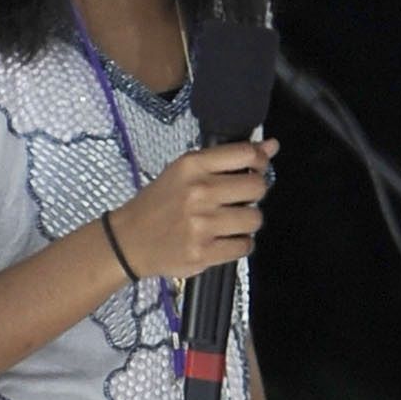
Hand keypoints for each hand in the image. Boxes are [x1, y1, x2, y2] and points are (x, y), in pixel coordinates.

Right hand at [113, 137, 278, 287]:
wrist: (129, 240)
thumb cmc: (159, 203)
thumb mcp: (185, 171)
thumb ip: (228, 159)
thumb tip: (271, 146)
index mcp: (192, 165)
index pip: (246, 154)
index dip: (260, 161)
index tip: (256, 169)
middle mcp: (199, 192)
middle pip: (257, 186)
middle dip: (254, 194)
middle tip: (238, 200)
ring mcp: (201, 224)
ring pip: (255, 219)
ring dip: (247, 222)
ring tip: (229, 223)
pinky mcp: (203, 252)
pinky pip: (245, 246)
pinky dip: (239, 244)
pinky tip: (224, 240)